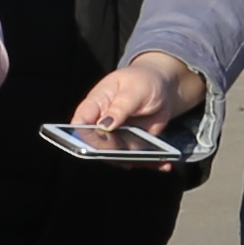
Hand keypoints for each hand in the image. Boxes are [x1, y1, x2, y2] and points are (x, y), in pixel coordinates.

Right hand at [72, 53, 209, 157]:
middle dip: (110, 153)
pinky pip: (137, 158)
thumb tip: (104, 125)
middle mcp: (103, 123)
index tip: (90, 145)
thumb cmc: (144, 80)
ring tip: (152, 160)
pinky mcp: (133, 144)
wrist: (163, 86)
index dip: (80, 135)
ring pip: (117, 156)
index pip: (80, 121)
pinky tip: (163, 163)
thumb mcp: (134, 90)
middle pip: (97, 145)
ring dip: (134, 161)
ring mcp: (117, 136)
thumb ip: (120, 107)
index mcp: (96, 104)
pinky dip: (150, 162)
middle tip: (127, 155)